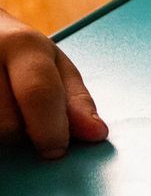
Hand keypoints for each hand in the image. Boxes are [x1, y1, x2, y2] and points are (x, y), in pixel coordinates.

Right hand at [1, 9, 106, 158]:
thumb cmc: (16, 53)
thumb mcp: (52, 65)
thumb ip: (76, 101)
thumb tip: (96, 133)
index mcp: (22, 45)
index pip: (38, 94)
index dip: (50, 130)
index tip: (55, 150)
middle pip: (7, 123)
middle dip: (19, 132)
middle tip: (19, 115)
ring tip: (2, 107)